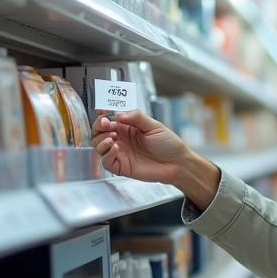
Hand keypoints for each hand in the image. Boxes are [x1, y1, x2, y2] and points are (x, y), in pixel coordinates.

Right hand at [91, 110, 220, 208]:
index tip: (101, 111)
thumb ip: (136, 117)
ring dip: (101, 140)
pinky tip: (115, 147)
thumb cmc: (168, 143)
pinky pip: (106, 161)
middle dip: (99, 126)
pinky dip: (107, 154)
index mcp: (127, 127)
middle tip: (106, 124)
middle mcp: (121, 139)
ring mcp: (120, 153)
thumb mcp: (153, 125)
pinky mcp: (121, 166)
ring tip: (112, 137)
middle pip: (99, 132)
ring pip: (99, 146)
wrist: (177, 163)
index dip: (102, 115)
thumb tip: (119, 114)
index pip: (108, 119)